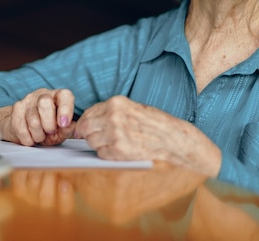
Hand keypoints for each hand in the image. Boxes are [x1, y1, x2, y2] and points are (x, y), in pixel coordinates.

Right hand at [0, 88, 75, 145]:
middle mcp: (42, 95)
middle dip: (48, 123)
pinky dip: (27, 138)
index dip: (65, 109)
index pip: (64, 95)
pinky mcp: (16, 109)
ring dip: (38, 134)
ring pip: (33, 119)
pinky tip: (30, 138)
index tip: (63, 124)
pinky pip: (20, 127)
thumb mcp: (59, 131)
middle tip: (50, 132)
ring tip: (39, 136)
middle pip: (45, 103)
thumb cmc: (45, 128)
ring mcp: (27, 100)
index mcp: (57, 97)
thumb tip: (71, 127)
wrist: (22, 128)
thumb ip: (66, 130)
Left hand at [75, 96, 221, 176]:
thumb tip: (88, 120)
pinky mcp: (119, 150)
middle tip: (101, 138)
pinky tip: (121, 150)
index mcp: (116, 103)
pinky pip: (101, 154)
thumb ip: (111, 112)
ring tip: (115, 143)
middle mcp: (113, 116)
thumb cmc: (155, 124)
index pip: (88, 113)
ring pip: (91, 141)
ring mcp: (115, 134)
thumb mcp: (132, 108)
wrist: (173, 139)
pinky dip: (108, 154)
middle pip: (85, 128)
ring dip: (99, 145)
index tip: (87, 129)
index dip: (86, 123)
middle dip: (90, 134)